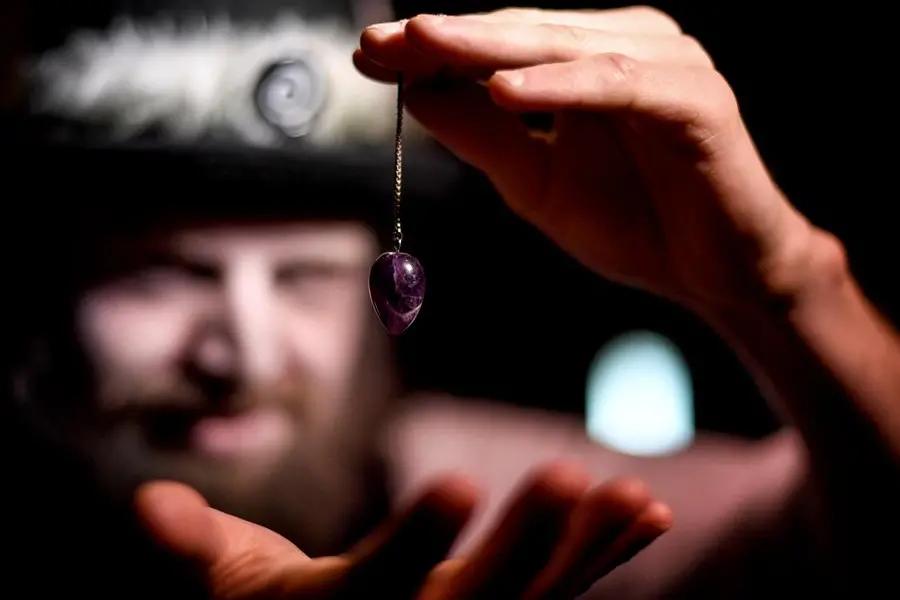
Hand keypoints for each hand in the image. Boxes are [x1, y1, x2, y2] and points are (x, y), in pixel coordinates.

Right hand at [135, 463, 670, 598]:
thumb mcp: (223, 585)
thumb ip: (194, 548)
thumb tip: (144, 506)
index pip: (385, 584)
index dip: (420, 539)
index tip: (459, 480)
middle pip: (481, 599)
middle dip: (525, 543)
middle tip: (568, 476)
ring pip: (538, 599)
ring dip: (587, 549)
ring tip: (632, 497)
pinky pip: (562, 592)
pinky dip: (604, 556)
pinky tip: (646, 511)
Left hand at [355, 7, 836, 314]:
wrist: (716, 274)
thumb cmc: (632, 224)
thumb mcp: (534, 182)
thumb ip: (481, 137)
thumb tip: (415, 96)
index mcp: (586, 62)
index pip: (498, 45)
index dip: (432, 48)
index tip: (369, 54)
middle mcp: (625, 47)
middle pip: (521, 33)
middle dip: (445, 38)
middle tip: (378, 41)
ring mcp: (664, 65)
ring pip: (564, 47)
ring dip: (490, 47)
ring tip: (424, 45)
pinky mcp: (694, 99)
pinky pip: (617, 86)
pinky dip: (561, 87)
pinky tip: (504, 90)